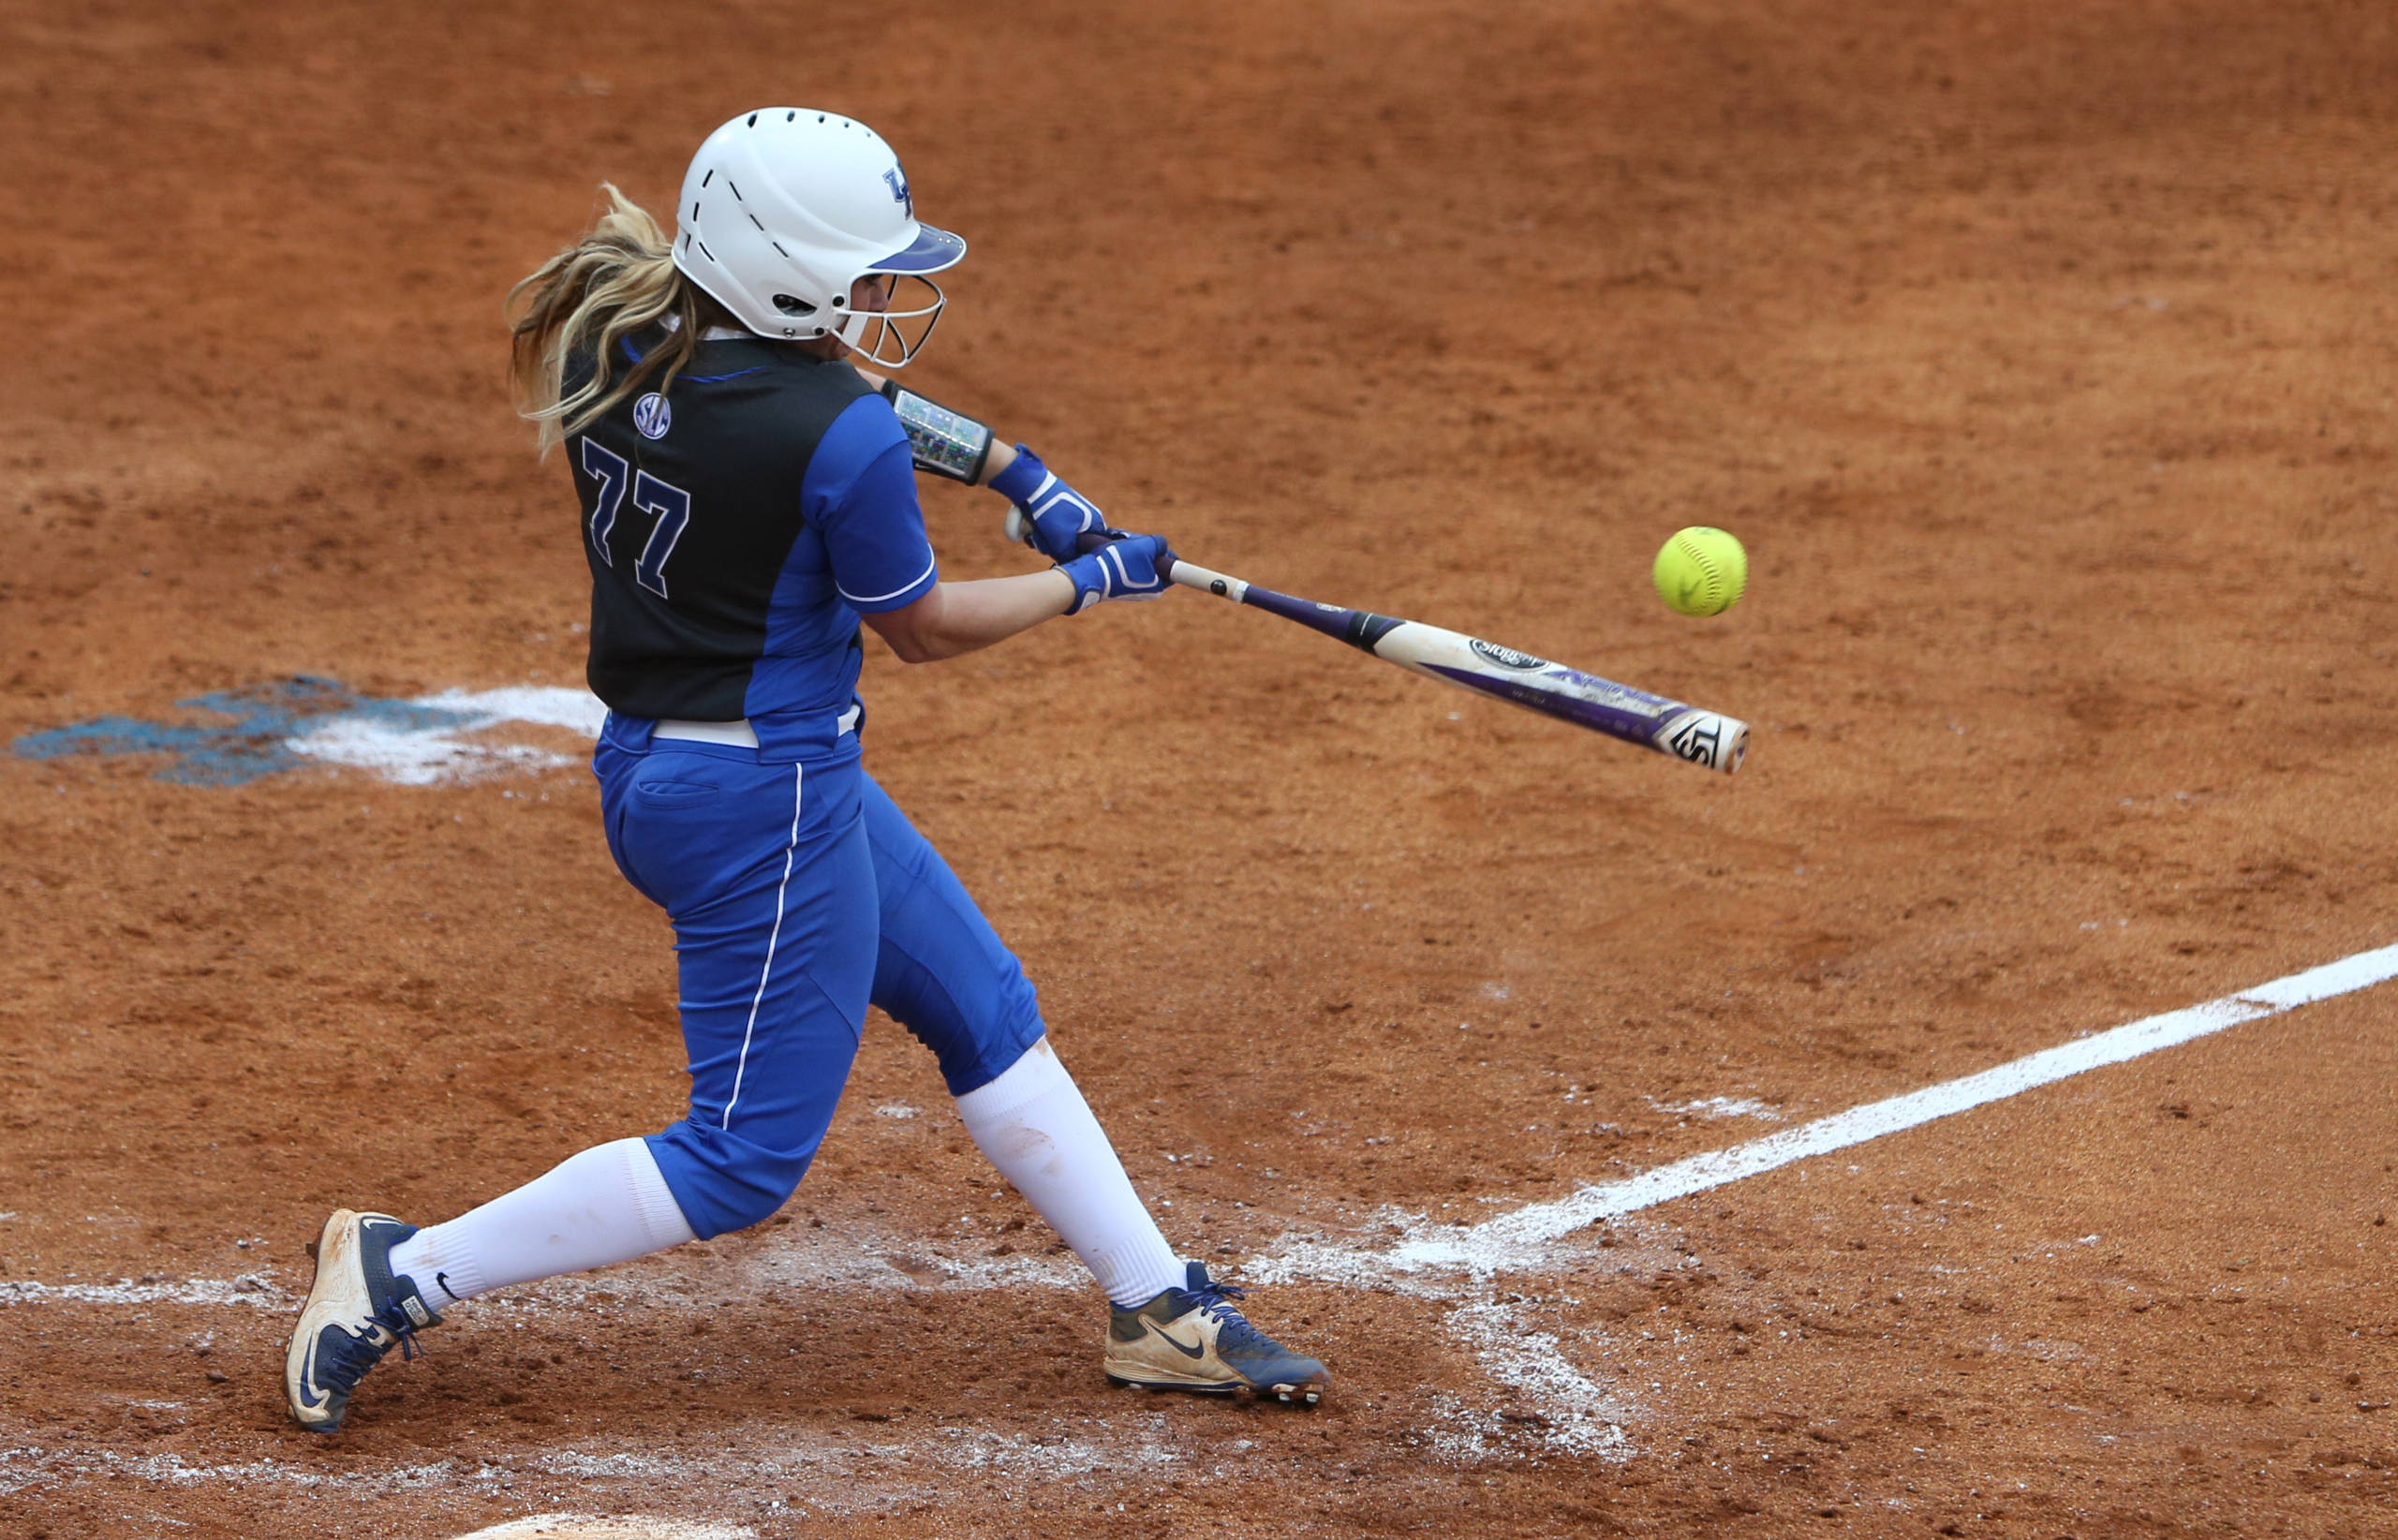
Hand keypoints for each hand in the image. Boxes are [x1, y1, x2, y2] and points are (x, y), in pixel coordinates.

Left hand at [989, 446, 1115, 561]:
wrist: (1030, 485)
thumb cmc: (1050, 511)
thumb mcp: (1061, 540)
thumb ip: (1069, 557)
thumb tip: (1071, 568)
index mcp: (1095, 521)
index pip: (1095, 548)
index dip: (1081, 556)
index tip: (1068, 559)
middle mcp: (1085, 518)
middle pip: (1075, 546)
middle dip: (1058, 548)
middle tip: (1048, 543)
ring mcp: (1070, 515)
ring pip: (1060, 540)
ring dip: (1046, 541)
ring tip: (1037, 533)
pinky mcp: (1056, 513)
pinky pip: (1051, 531)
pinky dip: (1041, 533)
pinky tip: (1032, 530)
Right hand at [1059, 533, 1175, 612]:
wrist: (1090, 574)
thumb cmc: (1120, 563)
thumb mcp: (1146, 546)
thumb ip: (1159, 543)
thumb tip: (1160, 544)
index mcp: (1157, 586)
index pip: (1170, 569)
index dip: (1166, 553)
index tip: (1157, 545)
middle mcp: (1145, 590)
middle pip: (1152, 562)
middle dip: (1143, 547)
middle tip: (1132, 540)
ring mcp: (1130, 587)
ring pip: (1136, 560)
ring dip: (1129, 547)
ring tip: (1118, 542)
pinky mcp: (1116, 583)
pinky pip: (1123, 564)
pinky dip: (1118, 554)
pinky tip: (1110, 548)